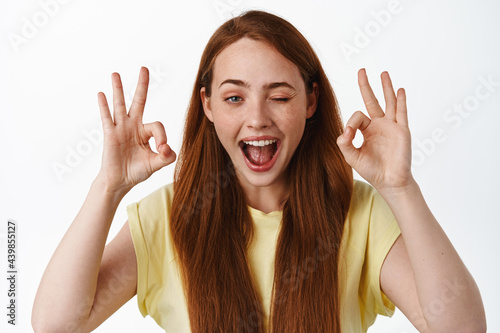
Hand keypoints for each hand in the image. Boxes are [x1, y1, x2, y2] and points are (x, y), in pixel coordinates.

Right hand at [96, 67, 175, 195]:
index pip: (157, 126)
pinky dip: (104, 106)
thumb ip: (166, 157)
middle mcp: (133, 126)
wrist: (120, 181)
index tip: (162, 149)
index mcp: (145, 132)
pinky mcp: (110, 135)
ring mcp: (120, 129)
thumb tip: (168, 148)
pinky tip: (101, 94)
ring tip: (116, 74)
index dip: (162, 137)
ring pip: (120, 105)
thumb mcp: (156, 164)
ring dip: (119, 90)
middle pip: (139, 101)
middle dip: (142, 85)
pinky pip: (107, 118)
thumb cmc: (137, 171)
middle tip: (144, 68)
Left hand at [336, 68, 413, 193]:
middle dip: (366, 85)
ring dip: (386, 87)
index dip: (352, 123)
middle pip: (371, 100)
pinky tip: (400, 90)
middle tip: (361, 70)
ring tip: (383, 73)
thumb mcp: (351, 157)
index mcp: (366, 130)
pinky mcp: (402, 130)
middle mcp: (379, 125)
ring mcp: (391, 126)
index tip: (350, 135)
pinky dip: (400, 101)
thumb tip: (345, 130)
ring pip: (388, 102)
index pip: (357, 116)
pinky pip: (401, 112)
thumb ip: (344, 143)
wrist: (390, 181)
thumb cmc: (371, 170)